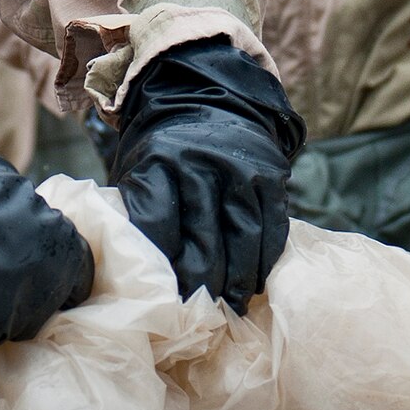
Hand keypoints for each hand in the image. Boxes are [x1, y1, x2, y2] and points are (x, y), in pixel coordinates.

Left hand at [107, 37, 303, 312]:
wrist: (208, 95)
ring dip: (238, 281)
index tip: (164, 302)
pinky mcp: (270, 173)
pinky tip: (256, 281)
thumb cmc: (162, 150)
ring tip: (232, 306)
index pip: (158, 229)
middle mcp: (199, 165)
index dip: (162, 272)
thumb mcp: (137, 170)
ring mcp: (239, 168)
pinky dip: (266, 259)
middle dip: (202, 287)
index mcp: (157, 164)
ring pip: (243, 238)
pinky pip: (273, 226)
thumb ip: (138, 214)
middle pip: (204, 242)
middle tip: (200, 315)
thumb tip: (136, 279)